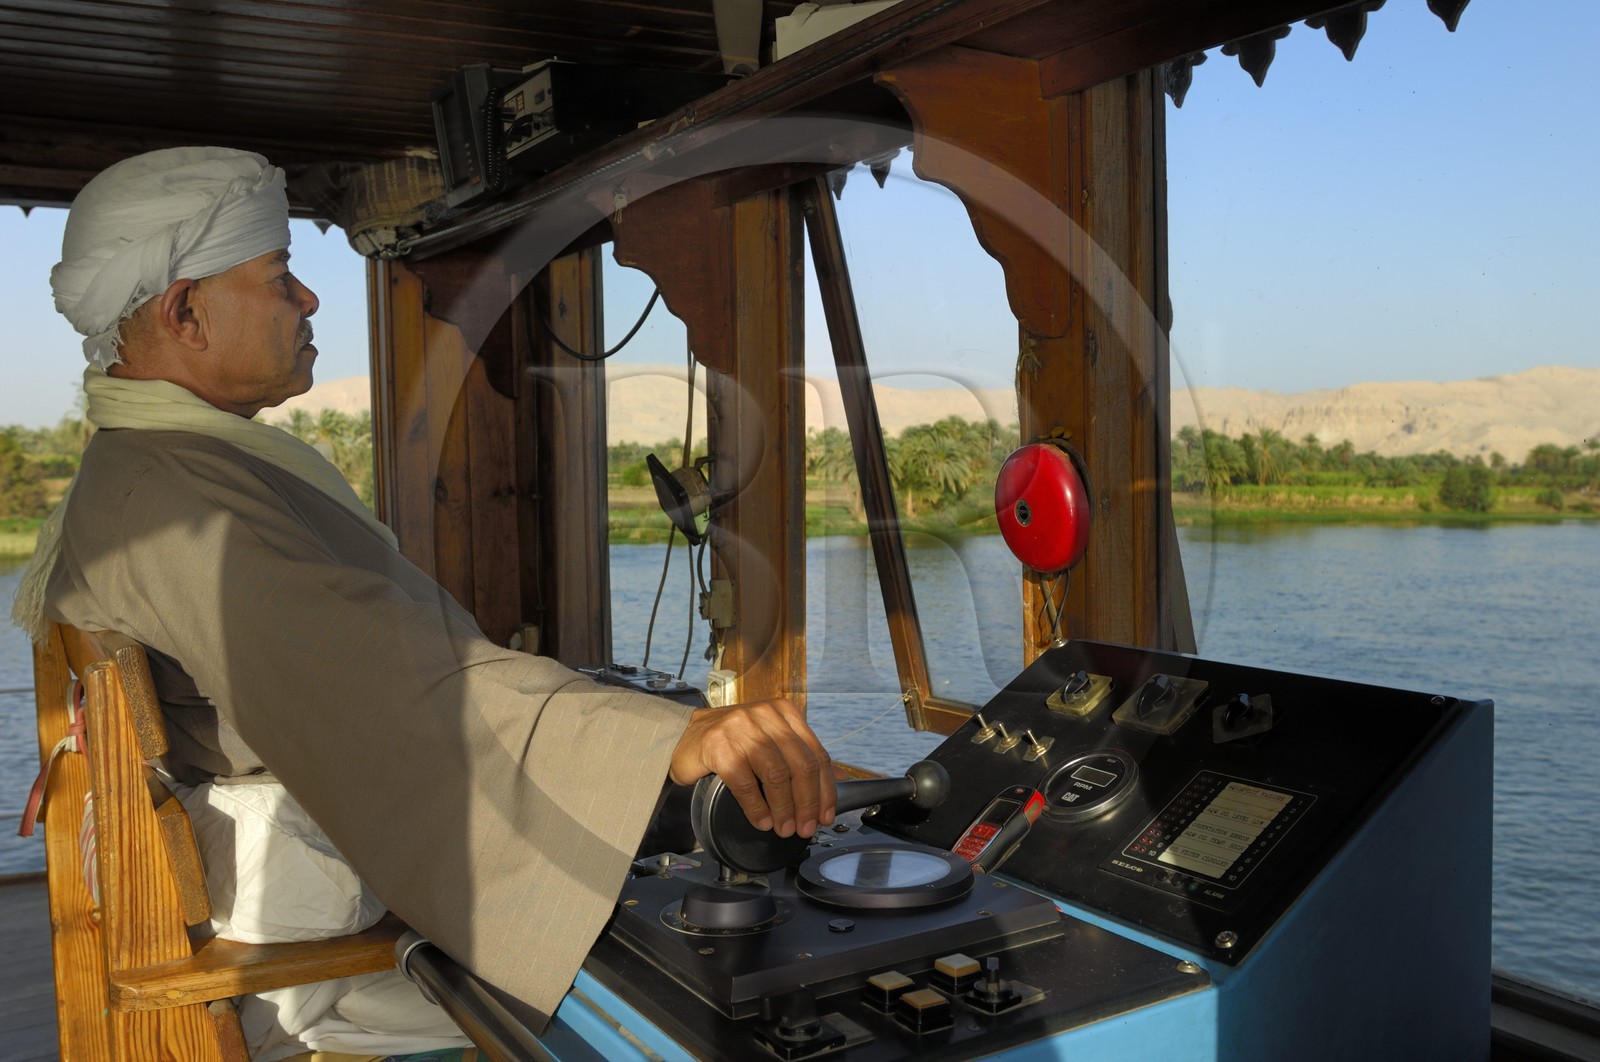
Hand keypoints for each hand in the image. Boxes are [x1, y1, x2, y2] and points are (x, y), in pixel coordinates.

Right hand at [669, 698, 835, 838]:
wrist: (684, 737)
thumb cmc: (732, 742)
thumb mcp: (770, 740)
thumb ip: (800, 756)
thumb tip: (838, 781)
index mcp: (784, 712)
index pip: (816, 754)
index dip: (825, 790)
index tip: (825, 815)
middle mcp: (765, 715)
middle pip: (800, 765)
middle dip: (807, 803)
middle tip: (805, 827)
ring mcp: (741, 728)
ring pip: (776, 775)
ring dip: (784, 808)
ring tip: (784, 828)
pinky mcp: (718, 745)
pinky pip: (745, 783)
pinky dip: (757, 807)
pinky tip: (762, 820)